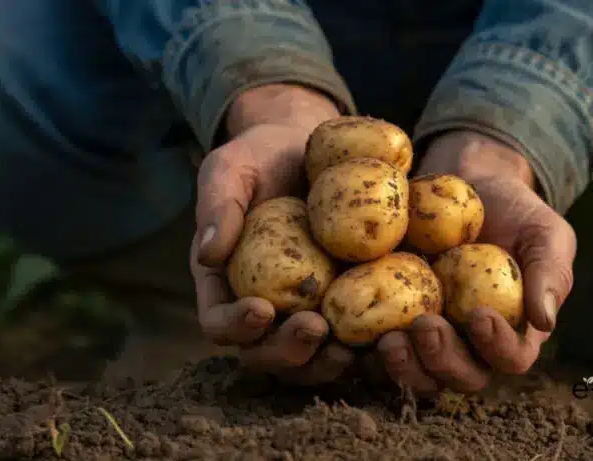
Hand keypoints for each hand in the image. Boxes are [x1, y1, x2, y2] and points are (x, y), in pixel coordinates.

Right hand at [190, 84, 354, 384]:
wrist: (307, 148)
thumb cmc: (260, 157)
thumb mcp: (230, 169)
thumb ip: (217, 205)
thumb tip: (209, 253)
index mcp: (226, 282)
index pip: (218, 321)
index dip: (235, 327)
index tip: (261, 309)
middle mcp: (262, 305)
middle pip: (263, 353)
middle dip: (286, 351)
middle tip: (314, 329)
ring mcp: (303, 309)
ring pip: (306, 359)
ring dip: (323, 364)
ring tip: (348, 351)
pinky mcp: (343, 302)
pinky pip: (349, 337)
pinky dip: (362, 347)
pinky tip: (383, 338)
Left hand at [377, 130, 576, 393]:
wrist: (466, 184)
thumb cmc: (514, 211)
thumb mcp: (544, 233)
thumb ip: (551, 273)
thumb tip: (545, 321)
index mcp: (511, 331)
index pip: (510, 358)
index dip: (496, 347)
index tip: (479, 314)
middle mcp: (469, 345)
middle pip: (458, 376)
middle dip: (441, 360)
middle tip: (424, 326)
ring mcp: (428, 337)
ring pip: (416, 373)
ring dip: (401, 366)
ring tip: (387, 338)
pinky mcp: (391, 321)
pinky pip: (376, 348)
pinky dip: (363, 348)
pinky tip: (348, 332)